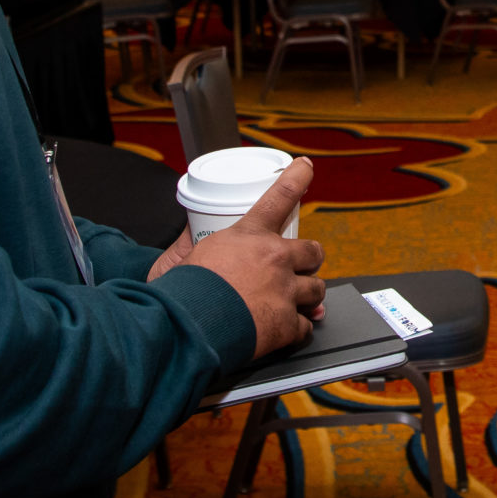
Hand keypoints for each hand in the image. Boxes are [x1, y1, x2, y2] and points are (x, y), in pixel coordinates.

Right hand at [149, 157, 324, 356]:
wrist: (183, 328)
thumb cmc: (179, 293)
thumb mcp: (180, 256)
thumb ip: (190, 242)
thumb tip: (190, 230)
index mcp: (249, 237)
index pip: (280, 196)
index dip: (297, 177)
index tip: (306, 166)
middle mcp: (274, 259)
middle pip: (313, 251)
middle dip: (310, 260)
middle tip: (301, 268)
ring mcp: (284, 291)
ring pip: (317, 289)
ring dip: (308, 297)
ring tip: (295, 303)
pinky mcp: (286, 324)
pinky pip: (305, 326)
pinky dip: (298, 329)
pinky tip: (286, 331)